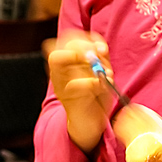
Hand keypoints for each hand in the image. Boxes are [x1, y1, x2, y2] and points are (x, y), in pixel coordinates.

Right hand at [47, 30, 113, 152]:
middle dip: (83, 49)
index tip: (101, 49)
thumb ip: (100, 57)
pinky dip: (90, 83)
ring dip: (87, 65)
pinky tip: (101, 86)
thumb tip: (100, 47)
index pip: (66, 39)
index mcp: (67, 62)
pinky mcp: (66, 98)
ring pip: (60, 61)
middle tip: (99, 59)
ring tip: (104, 74)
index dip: (83, 39)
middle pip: (60, 47)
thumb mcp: (100, 72)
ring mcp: (59, 84)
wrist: (90, 123)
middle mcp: (58, 71)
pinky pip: (73, 84)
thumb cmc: (96, 95)